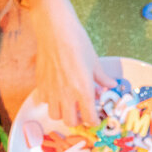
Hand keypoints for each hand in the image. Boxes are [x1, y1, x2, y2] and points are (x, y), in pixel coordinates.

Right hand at [25, 0, 112, 124]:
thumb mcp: (95, 61)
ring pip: (55, 115)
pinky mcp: (40, 84)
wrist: (55, 29)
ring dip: (63, 113)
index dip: (94, 121)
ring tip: (68, 104)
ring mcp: (51, 91)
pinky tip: (55, 93)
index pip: (89, 118)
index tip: (95, 118)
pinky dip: (50, 102)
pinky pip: (44, 101)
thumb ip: (102, 78)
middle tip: (82, 113)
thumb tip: (111, 85)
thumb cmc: (77, 42)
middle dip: (78, 120)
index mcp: (83, 91)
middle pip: (70, 122)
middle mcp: (66, 95)